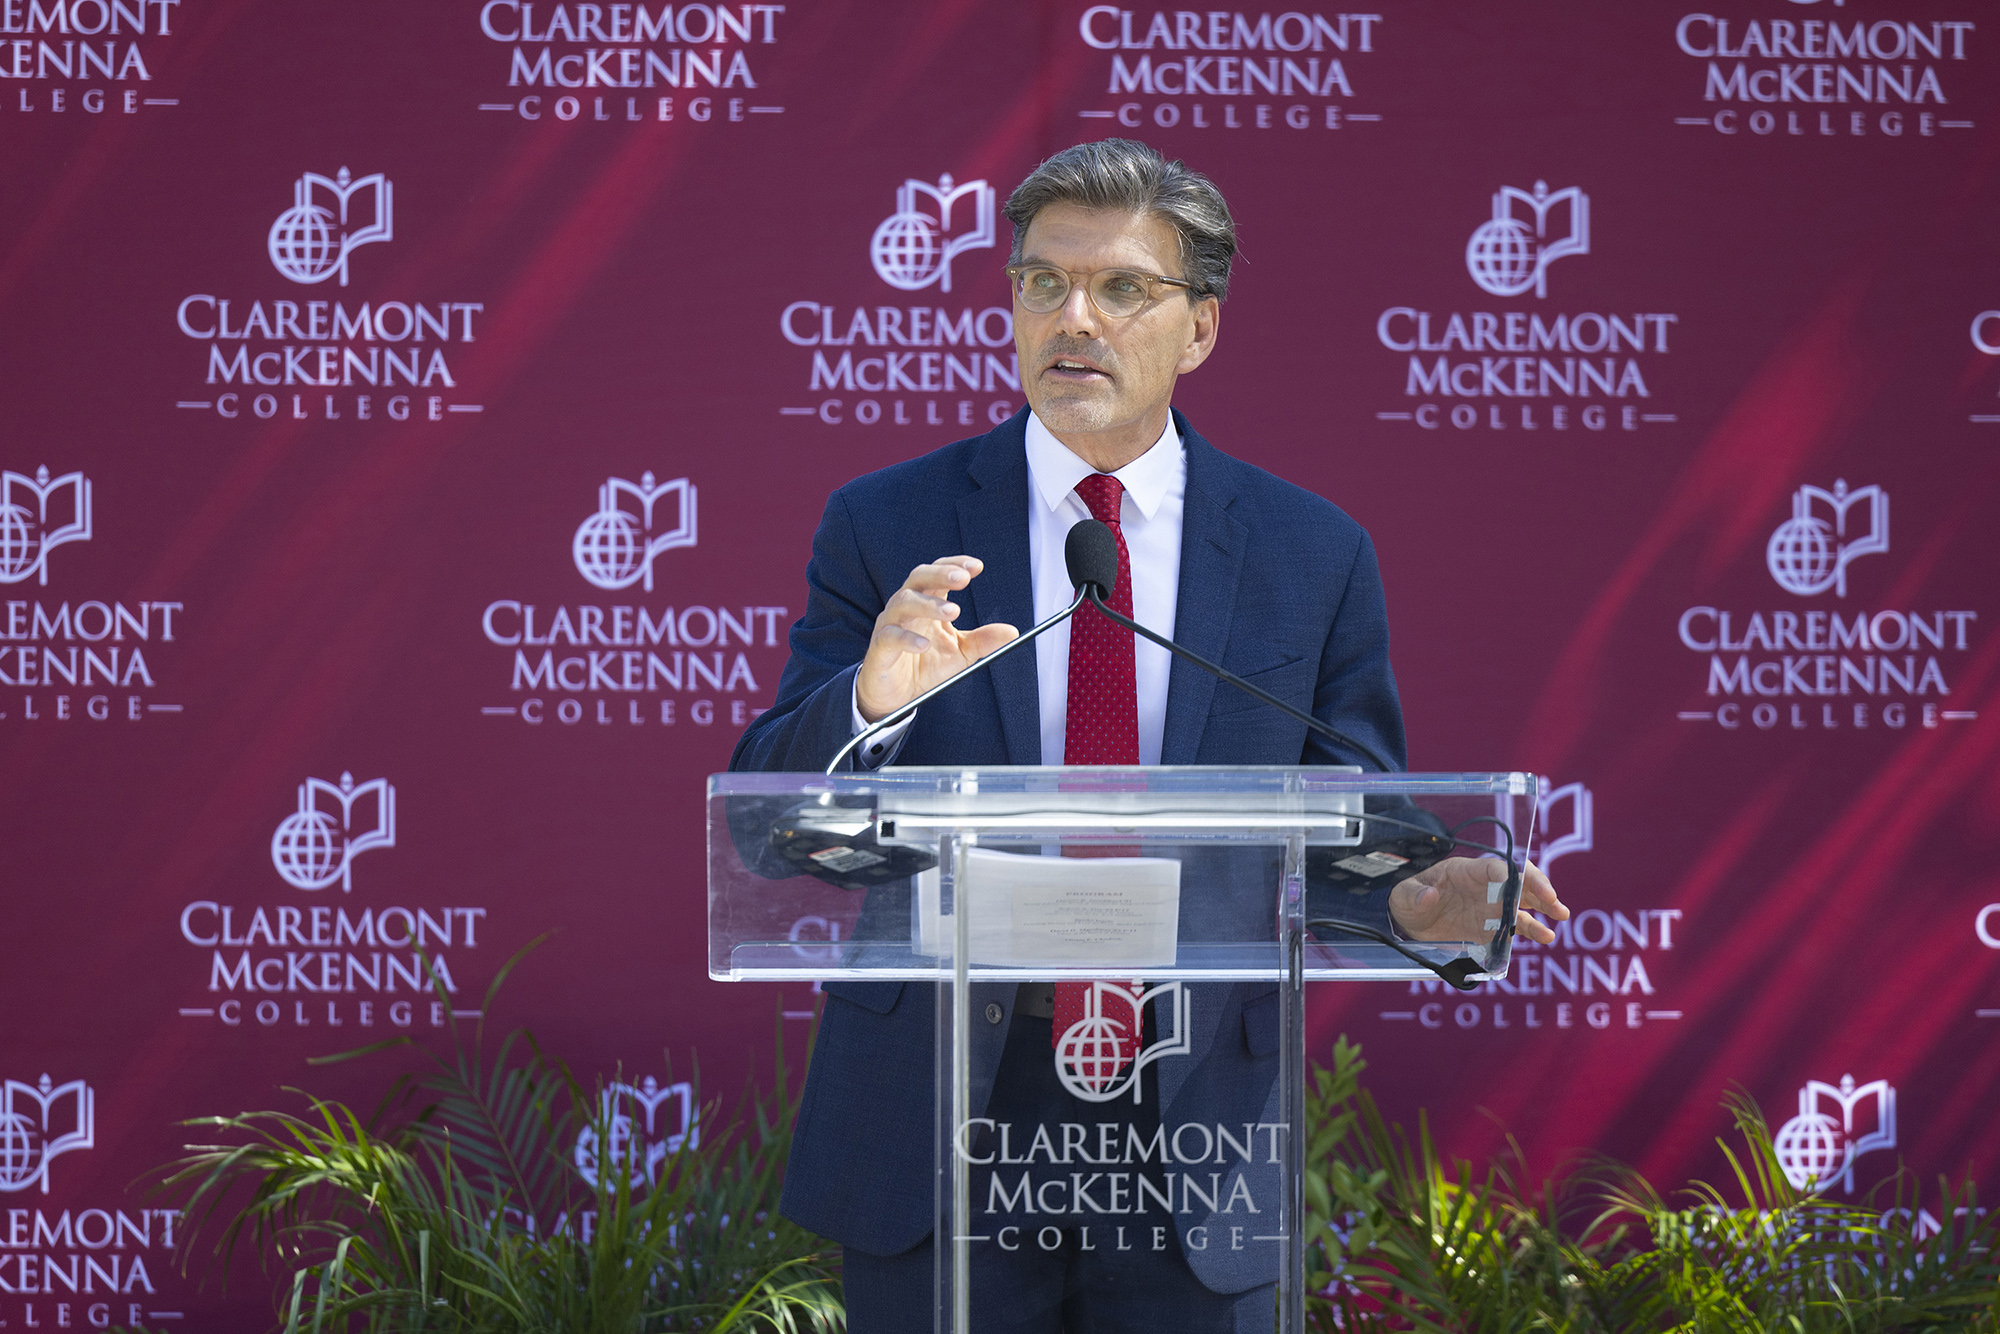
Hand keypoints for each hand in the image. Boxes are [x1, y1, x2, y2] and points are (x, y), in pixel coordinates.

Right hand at [855, 557, 1019, 722]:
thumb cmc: (927, 664)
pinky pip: (890, 636)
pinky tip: (924, 645)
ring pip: (903, 602)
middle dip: (941, 575)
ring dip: (929, 605)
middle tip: (963, 579)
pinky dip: (906, 638)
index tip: (977, 567)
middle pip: (919, 578)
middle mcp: (906, 607)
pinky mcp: (880, 647)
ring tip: (954, 611)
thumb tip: (1012, 631)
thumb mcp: (961, 652)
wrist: (898, 693)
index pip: (938, 573)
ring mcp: (890, 624)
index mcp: (927, 601)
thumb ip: (983, 640)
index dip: (954, 565)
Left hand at [1389, 858, 1567, 944]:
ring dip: (1544, 907)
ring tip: (1560, 916)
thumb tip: (1429, 896)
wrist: (1408, 918)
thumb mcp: (1403, 895)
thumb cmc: (1406, 897)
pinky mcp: (1491, 926)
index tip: (1524, 885)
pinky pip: (1515, 925)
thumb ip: (1415, 895)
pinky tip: (1545, 935)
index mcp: (1465, 870)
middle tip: (1553, 901)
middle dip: (1537, 887)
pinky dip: (1532, 929)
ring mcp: (1490, 905)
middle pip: (1518, 879)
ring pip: (1523, 901)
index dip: (1512, 874)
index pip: (1495, 867)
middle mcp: (1484, 885)